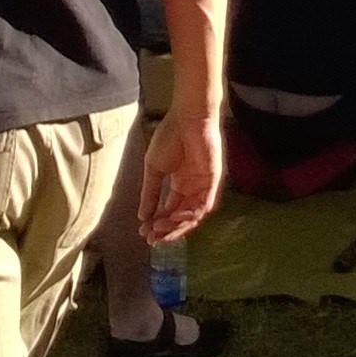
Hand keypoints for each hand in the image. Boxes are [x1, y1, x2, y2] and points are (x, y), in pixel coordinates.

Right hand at [138, 110, 222, 240]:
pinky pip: (205, 205)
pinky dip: (191, 216)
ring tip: (160, 229)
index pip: (169, 211)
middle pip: (181, 218)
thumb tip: (142, 217)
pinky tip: (176, 219)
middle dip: (166, 230)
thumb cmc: (169, 137)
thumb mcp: (153, 169)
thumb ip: (149, 193)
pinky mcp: (213, 181)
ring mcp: (203, 186)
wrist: (187, 117)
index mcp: (179, 184)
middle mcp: (192, 188)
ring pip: (193, 216)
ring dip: (177, 226)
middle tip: (152, 239)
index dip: (157, 223)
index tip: (144, 232)